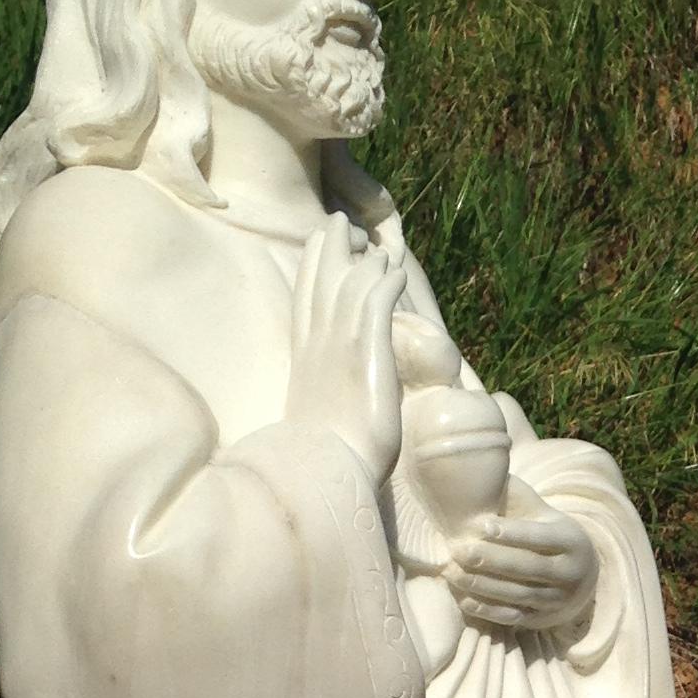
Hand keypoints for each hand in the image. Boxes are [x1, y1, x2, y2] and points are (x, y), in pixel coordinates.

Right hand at [285, 210, 405, 478]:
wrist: (327, 475)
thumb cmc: (325, 462)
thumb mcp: (318, 422)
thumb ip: (323, 401)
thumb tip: (329, 402)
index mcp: (304, 361)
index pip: (304, 302)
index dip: (311, 269)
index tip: (317, 246)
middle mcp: (317, 347)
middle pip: (320, 283)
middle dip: (328, 250)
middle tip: (338, 222)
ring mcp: (340, 348)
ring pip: (348, 287)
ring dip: (362, 262)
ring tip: (375, 245)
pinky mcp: (367, 356)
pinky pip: (375, 306)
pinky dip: (383, 284)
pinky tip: (393, 270)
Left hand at [448, 505, 596, 635]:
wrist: (581, 576)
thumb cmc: (548, 534)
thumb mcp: (542, 513)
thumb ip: (516, 496)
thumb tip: (483, 469)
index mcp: (572, 541)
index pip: (541, 538)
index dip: (512, 533)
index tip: (481, 525)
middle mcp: (570, 573)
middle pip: (528, 568)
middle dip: (491, 560)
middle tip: (458, 550)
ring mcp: (558, 600)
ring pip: (518, 594)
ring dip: (482, 585)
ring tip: (452, 572)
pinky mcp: (543, 620)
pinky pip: (512, 617)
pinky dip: (487, 609)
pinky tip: (463, 597)